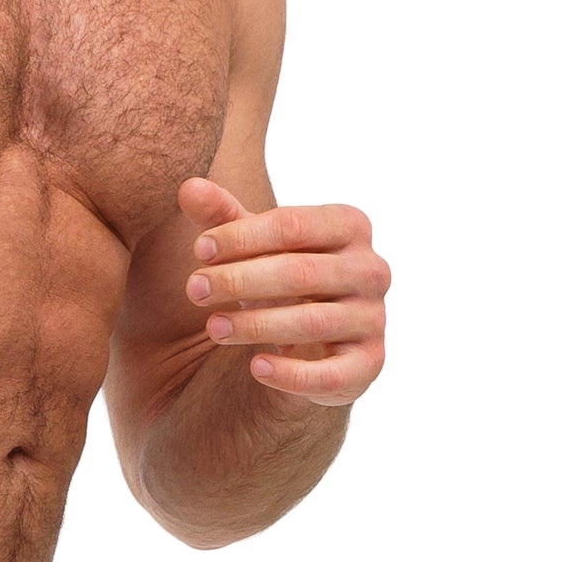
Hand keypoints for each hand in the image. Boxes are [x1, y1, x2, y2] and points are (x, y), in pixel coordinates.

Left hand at [177, 179, 389, 401]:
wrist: (314, 338)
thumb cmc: (280, 277)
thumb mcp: (252, 244)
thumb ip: (223, 217)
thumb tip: (188, 187)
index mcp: (349, 226)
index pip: (293, 225)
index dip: (241, 236)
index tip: (199, 249)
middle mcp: (371, 269)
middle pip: (301, 272)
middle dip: (240, 280)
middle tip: (193, 290)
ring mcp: (373, 318)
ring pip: (312, 322)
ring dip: (256, 325)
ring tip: (212, 327)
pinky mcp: (369, 364)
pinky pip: (332, 374)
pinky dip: (293, 373)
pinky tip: (256, 367)